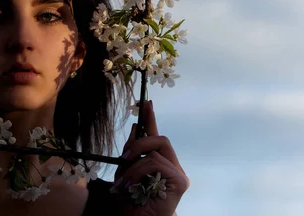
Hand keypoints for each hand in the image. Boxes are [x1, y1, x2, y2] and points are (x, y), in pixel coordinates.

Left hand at [112, 100, 188, 215]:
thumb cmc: (131, 201)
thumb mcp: (125, 171)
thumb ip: (132, 151)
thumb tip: (137, 127)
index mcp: (161, 163)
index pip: (157, 137)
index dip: (152, 119)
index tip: (148, 102)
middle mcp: (173, 167)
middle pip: (161, 139)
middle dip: (140, 143)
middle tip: (124, 157)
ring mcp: (178, 174)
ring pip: (155, 153)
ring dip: (134, 166)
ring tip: (123, 183)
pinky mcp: (180, 182)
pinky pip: (156, 164)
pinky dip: (138, 172)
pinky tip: (131, 186)